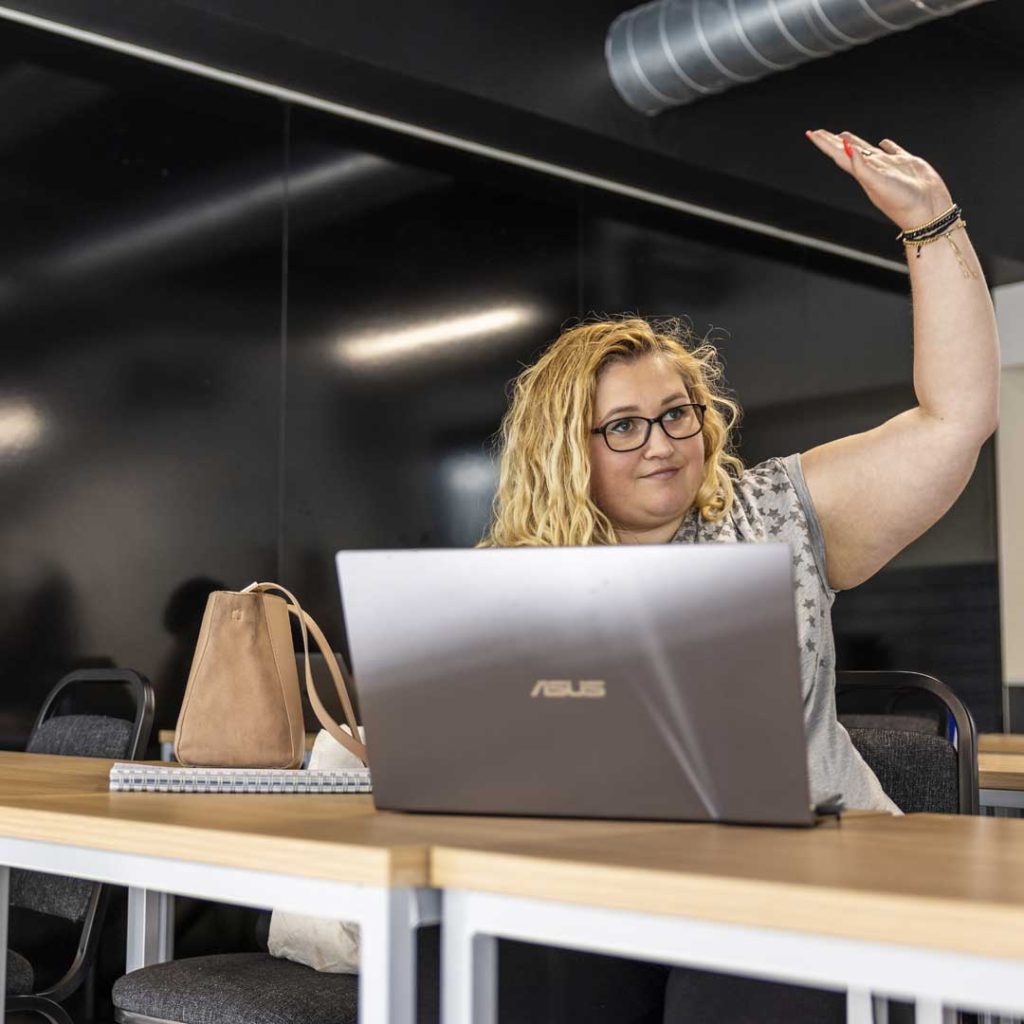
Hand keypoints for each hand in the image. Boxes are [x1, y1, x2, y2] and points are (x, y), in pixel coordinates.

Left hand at [805, 129, 953, 232]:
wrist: (927, 211)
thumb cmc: (903, 202)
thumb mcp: (878, 183)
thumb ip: (861, 167)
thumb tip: (844, 148)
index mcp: (863, 174)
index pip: (839, 155)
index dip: (824, 144)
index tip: (810, 133)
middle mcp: (873, 170)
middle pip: (848, 151)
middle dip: (832, 142)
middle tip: (818, 131)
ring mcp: (889, 167)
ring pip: (867, 150)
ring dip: (854, 142)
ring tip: (842, 135)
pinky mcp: (906, 164)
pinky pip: (892, 151)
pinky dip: (886, 145)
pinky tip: (883, 143)